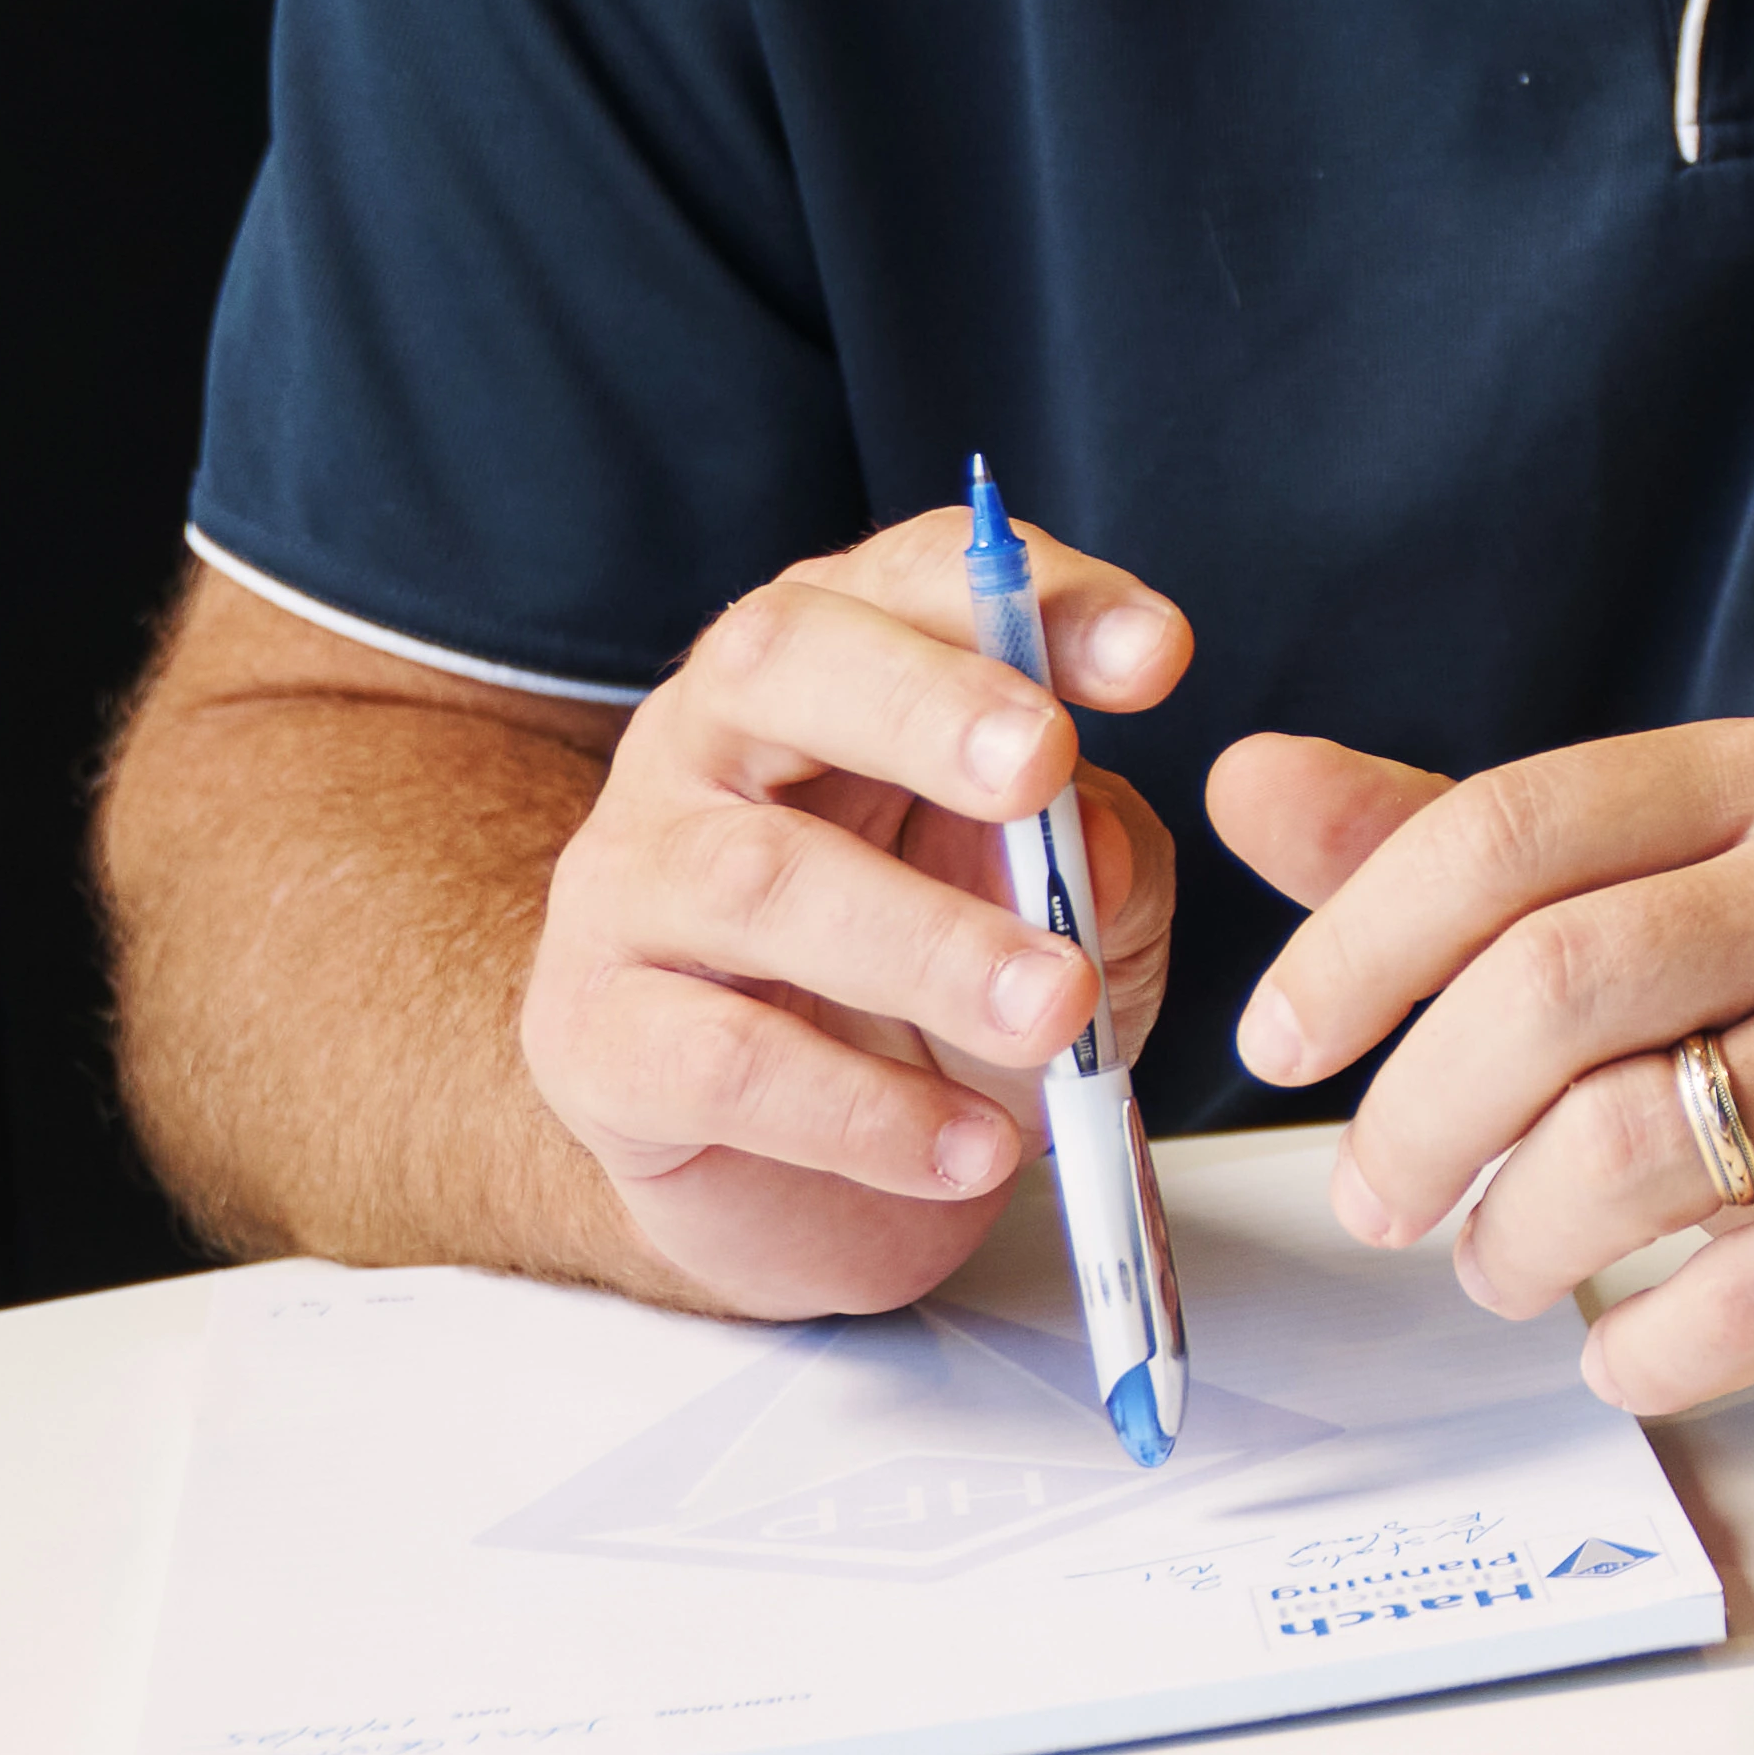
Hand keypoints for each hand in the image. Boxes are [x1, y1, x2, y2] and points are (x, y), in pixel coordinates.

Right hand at [518, 509, 1190, 1323]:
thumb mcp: (1056, 905)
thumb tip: (1096, 853)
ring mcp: (630, 887)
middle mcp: (705, 745)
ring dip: (927, 944)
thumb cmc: (932, 992)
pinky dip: (864, 1112)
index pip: (908, 579)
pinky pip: (724, 1062)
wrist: (790, 1175)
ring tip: (1056, 1011)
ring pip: (761, 878)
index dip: (1027, 598)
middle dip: (926, 707)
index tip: (1157, 656)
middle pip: (784, 665)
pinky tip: (974, 1146)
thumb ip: (1097, 858)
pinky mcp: (595, 1040)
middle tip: (1045, 765)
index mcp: (826, 669)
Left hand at [1211, 712, 1753, 1438]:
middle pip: (1557, 983)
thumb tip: (1250, 782)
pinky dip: (1640, 1350)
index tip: (1283, 1042)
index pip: (1514, 825)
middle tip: (1376, 1199)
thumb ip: (1465, 857)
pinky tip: (1628, 1348)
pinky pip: (1738, 1297)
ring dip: (1515, 1241)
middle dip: (1418, 1115)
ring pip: (1630, 1145)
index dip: (1360, 940)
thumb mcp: (1664, 909)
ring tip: (1505, 1268)